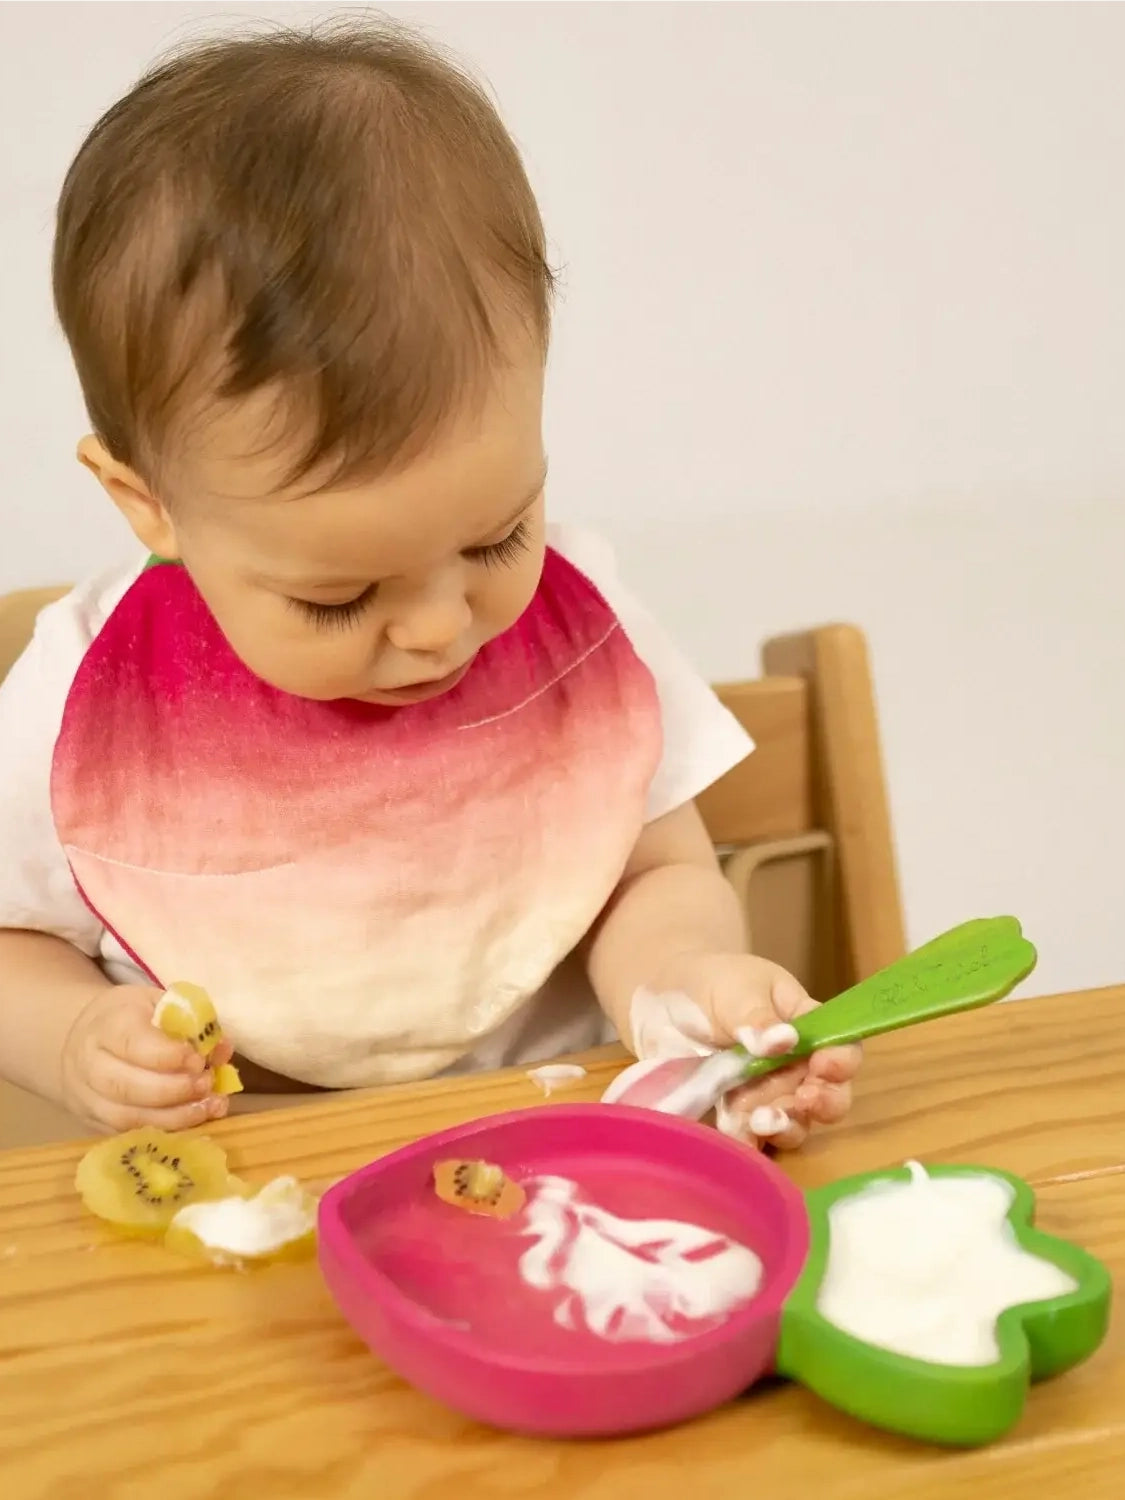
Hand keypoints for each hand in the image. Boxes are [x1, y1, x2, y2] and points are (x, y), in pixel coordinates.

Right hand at [60, 986, 234, 1133]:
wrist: (87, 1040)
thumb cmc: (133, 1018)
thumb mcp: (160, 1004)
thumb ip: (192, 1023)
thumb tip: (222, 1049)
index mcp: (107, 1025)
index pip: (132, 1043)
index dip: (168, 1055)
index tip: (197, 1059)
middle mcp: (90, 1064)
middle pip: (126, 1086)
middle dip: (174, 1089)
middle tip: (206, 1083)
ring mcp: (89, 1098)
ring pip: (128, 1117)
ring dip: (175, 1116)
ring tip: (208, 1105)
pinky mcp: (96, 1124)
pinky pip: (131, 1134)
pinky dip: (167, 1130)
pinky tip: (195, 1120)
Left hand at [630, 952, 860, 1149]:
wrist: (662, 1002)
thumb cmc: (712, 984)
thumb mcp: (737, 989)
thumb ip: (758, 1016)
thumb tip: (785, 1040)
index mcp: (806, 1028)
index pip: (842, 1048)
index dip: (842, 1061)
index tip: (825, 1065)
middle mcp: (796, 1068)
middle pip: (829, 1096)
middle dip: (822, 1103)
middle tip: (803, 1101)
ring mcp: (768, 1096)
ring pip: (795, 1124)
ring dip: (784, 1124)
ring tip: (758, 1117)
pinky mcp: (738, 1117)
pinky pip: (754, 1138)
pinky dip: (749, 1140)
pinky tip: (734, 1132)